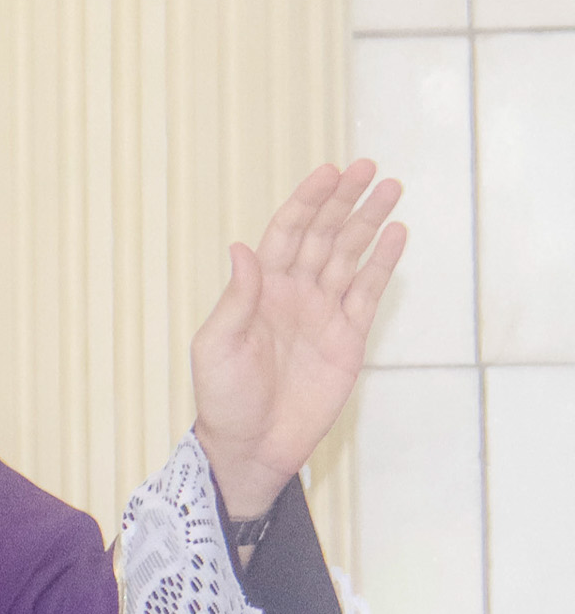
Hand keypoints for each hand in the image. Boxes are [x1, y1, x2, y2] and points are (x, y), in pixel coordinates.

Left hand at [191, 159, 405, 518]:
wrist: (252, 445)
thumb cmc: (224, 398)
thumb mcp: (218, 345)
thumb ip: (237, 297)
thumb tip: (242, 248)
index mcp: (259, 289)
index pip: (287, 233)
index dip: (307, 202)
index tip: (329, 173)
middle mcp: (293, 294)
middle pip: (324, 236)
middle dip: (345, 202)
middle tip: (369, 168)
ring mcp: (322, 314)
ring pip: (350, 257)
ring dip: (369, 223)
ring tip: (391, 189)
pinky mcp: (348, 339)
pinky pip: (368, 292)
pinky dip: (383, 263)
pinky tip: (396, 234)